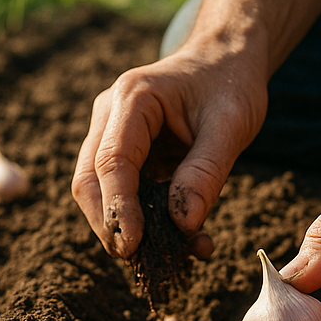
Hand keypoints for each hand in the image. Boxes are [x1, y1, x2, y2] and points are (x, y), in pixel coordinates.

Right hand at [72, 43, 267, 258]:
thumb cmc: (230, 84)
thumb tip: (182, 225)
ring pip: (99, 192)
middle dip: (111, 225)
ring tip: (178, 253)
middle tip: (143, 261)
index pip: (111, 162)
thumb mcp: (231, 125)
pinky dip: (145, 221)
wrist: (226, 59)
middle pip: (89, 181)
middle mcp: (110, 115)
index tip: (134, 246)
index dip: (118, 209)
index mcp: (132, 98)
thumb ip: (206, 173)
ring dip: (129, 228)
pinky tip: (185, 237)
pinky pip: (122, 193)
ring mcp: (111, 134)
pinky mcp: (124, 153)